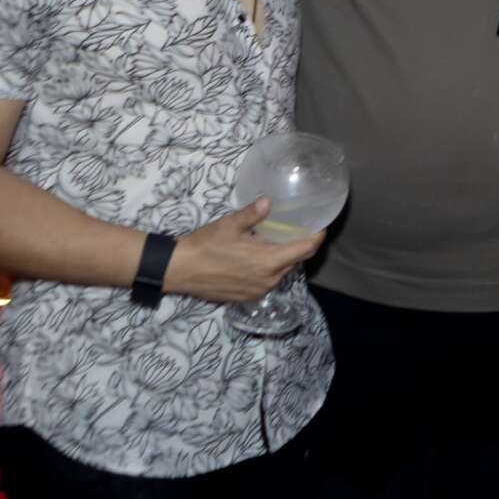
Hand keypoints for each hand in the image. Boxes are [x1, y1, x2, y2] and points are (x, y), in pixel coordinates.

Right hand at [164, 198, 324, 303]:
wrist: (178, 270)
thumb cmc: (205, 245)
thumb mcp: (230, 224)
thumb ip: (254, 214)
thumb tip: (269, 201)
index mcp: (268, 262)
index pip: (305, 250)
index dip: (316, 237)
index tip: (321, 226)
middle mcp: (268, 280)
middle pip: (295, 261)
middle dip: (299, 246)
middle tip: (296, 229)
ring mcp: (258, 291)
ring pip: (281, 272)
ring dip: (282, 258)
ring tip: (276, 241)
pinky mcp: (247, 297)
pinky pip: (268, 281)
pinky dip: (269, 269)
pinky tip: (259, 257)